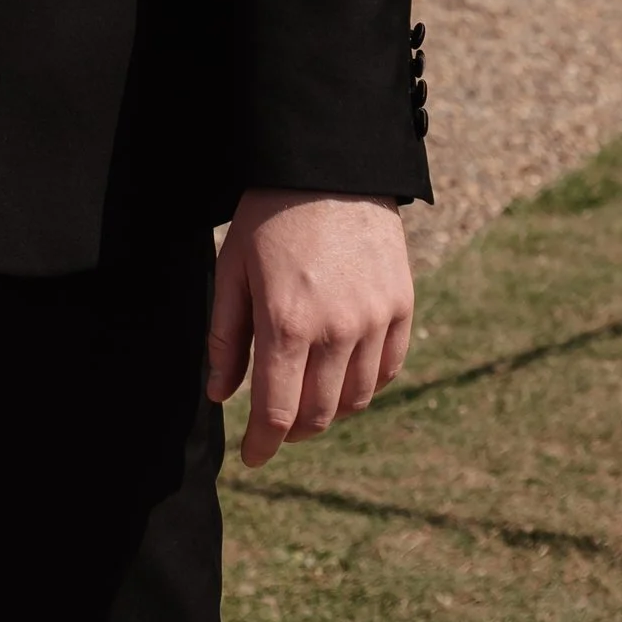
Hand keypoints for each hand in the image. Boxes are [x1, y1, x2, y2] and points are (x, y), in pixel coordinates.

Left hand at [209, 189, 413, 465]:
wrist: (330, 165)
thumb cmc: (269, 215)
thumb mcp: (232, 269)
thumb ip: (225, 337)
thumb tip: (220, 395)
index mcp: (286, 322)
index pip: (277, 412)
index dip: (262, 444)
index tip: (252, 457)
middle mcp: (337, 330)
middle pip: (318, 415)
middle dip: (292, 431)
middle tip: (276, 426)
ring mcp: (375, 321)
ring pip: (355, 400)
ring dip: (328, 411)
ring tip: (307, 398)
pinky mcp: (402, 308)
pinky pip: (387, 372)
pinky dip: (364, 386)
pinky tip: (343, 375)